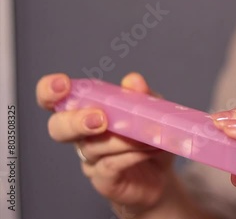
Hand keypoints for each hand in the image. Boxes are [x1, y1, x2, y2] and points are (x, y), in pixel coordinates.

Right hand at [36, 73, 174, 216]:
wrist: (161, 176)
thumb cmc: (148, 138)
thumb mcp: (152, 111)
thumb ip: (142, 95)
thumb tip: (133, 81)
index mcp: (86, 111)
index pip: (54, 99)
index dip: (49, 91)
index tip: (62, 85)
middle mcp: (81, 136)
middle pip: (58, 128)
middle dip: (75, 121)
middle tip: (101, 119)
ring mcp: (90, 160)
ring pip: (92, 147)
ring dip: (121, 139)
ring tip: (148, 135)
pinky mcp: (103, 180)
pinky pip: (108, 166)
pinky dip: (129, 155)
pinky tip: (146, 150)